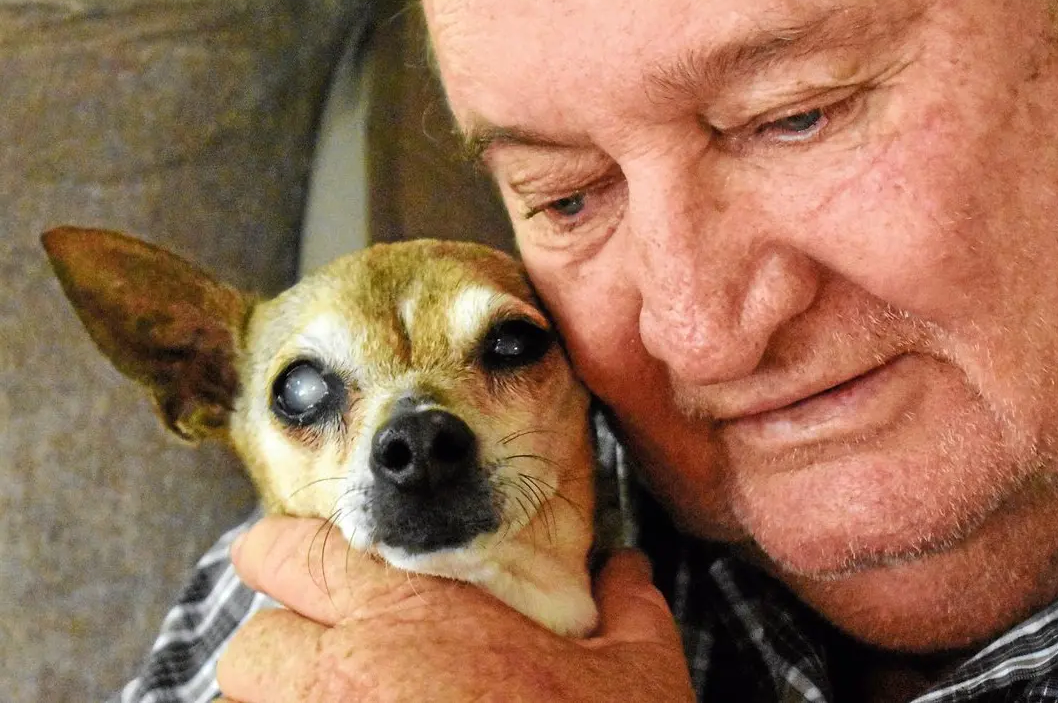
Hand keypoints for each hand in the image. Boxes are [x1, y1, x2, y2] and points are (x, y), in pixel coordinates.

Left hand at [216, 516, 695, 701]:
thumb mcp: (634, 670)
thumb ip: (624, 605)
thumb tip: (624, 572)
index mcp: (408, 614)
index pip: (286, 552)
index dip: (288, 558)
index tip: (315, 577)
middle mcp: (347, 676)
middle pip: (251, 646)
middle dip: (285, 653)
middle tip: (343, 665)